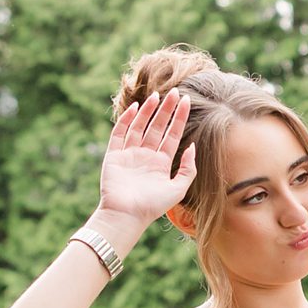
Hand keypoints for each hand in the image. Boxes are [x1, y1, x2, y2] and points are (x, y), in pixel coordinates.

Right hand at [94, 91, 197, 234]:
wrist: (127, 215)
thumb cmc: (153, 206)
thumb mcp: (178, 189)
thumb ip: (188, 169)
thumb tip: (193, 146)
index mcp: (161, 163)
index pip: (172, 135)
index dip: (178, 118)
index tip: (185, 101)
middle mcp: (145, 156)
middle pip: (157, 127)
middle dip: (165, 110)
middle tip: (173, 92)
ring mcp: (129, 155)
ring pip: (139, 127)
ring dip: (148, 111)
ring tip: (156, 95)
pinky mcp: (114, 156)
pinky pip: (120, 134)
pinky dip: (126, 120)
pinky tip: (136, 108)